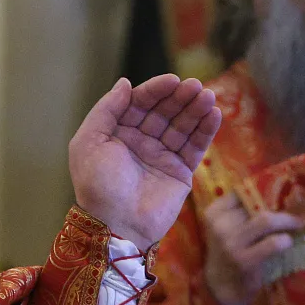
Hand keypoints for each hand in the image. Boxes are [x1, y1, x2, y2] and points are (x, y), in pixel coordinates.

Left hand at [69, 74, 221, 249]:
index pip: (140, 103)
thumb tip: (125, 83)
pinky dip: (205, 130)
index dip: (156, 90)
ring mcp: (162, 157)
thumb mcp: (89, 141)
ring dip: (196, 110)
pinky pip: (195, 146)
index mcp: (118, 133)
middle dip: (180, 98)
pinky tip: (214, 114)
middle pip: (164, 112)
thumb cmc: (98, 184)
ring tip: (208, 96)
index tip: (173, 80)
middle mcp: (141, 142)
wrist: (116, 224)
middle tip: (196, 86)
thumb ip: (106, 110)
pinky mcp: (180, 172)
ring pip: (182, 126)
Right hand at [200, 194, 300, 304]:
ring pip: (266, 220)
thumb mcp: (229, 227)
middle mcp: (220, 225)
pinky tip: (289, 242)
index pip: (243, 191)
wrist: (221, 287)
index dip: (265, 189)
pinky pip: (272, 243)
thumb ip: (243, 211)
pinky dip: (284, 240)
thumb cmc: (231, 251)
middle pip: (256, 204)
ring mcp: (230, 244)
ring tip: (299, 223)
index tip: (283, 192)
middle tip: (299, 208)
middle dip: (281, 205)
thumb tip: (280, 192)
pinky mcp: (244, 261)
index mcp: (215, 212)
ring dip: (287, 221)